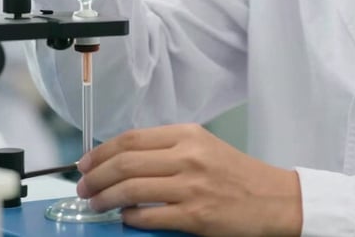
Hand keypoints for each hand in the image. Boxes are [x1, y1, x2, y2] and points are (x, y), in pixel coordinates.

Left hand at [76, 124, 302, 236]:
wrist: (272, 198)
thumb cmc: (236, 174)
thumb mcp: (204, 147)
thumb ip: (168, 149)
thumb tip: (124, 159)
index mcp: (188, 135)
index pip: (131, 138)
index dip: (101, 151)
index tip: (85, 163)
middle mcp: (187, 156)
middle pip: (125, 162)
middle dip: (95, 176)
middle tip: (83, 187)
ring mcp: (191, 186)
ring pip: (131, 190)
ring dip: (105, 199)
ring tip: (96, 205)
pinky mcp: (195, 215)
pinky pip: (149, 217)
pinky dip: (129, 218)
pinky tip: (124, 218)